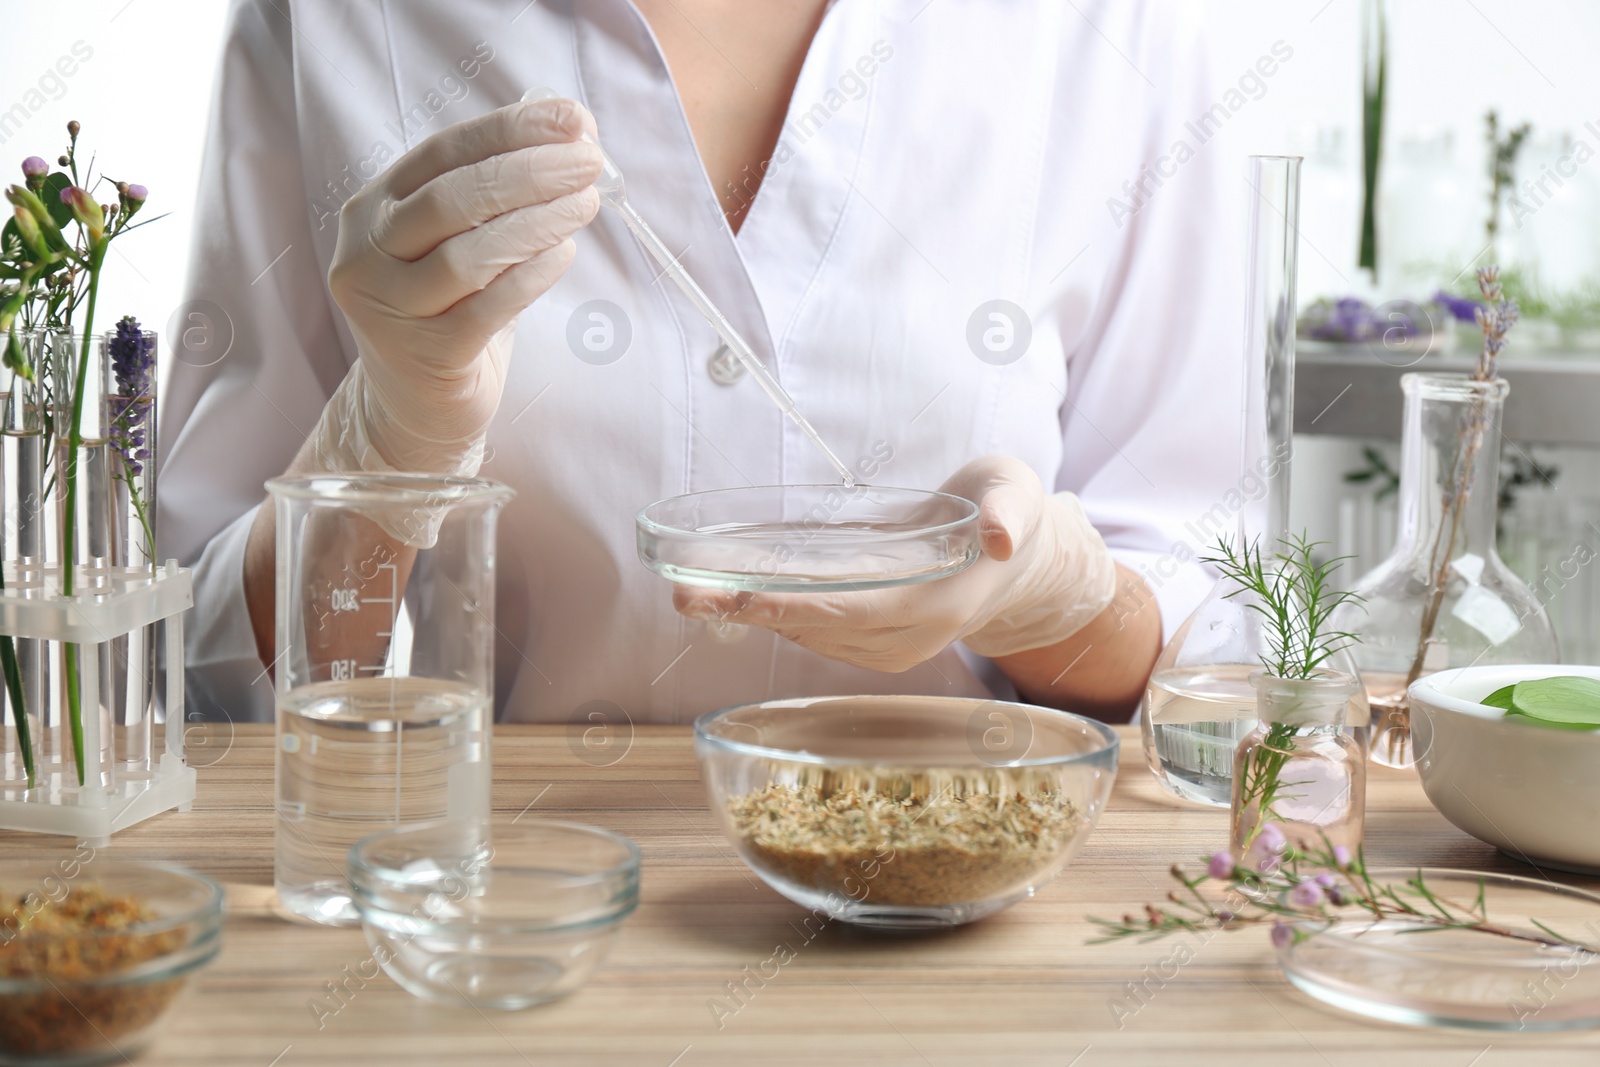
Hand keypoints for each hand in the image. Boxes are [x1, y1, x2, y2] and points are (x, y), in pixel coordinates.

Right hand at [318, 97, 604, 473]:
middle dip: (529, 172)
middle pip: (452, 199)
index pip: (444, 153)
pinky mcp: (424, 357)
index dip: (510, 131)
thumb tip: (568, 135)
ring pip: (468, 255)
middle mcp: (367, 254)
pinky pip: (486, 309)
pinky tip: (566, 253)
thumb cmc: (448, 311)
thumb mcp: (457, 243)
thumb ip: (494, 194)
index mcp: (373, 209)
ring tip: (587, 204)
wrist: (417, 406)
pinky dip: (532, 277)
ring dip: (537, 222)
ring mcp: (388, 308)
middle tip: (589, 161)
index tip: (572, 120)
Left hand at [673, 456, 1117, 671]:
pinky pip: (818, 634)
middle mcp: (912, 636)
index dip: (798, 608)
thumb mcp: (1015, 492)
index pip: (858, 612)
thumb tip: (999, 537)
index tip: (744, 599)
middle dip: (750, 614)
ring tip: (691, 594)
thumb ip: (1008, 511)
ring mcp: (893, 647)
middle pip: (821, 629)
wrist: (1020, 557)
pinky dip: (774, 617)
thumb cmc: (1005, 510)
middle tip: (685, 595)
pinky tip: (733, 598)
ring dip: (750, 619)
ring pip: (812, 636)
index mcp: (940, 603)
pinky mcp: (876, 643)